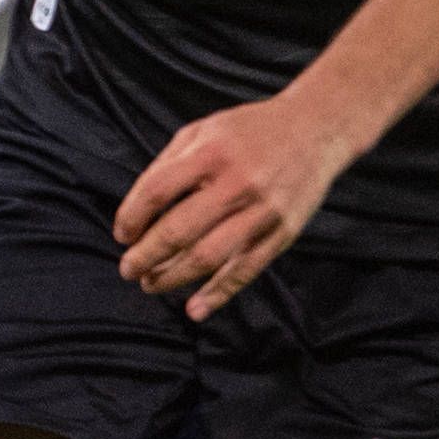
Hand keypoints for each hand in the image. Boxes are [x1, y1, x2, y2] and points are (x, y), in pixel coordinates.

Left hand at [114, 89, 348, 318]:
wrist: (316, 129)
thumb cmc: (251, 131)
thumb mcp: (204, 130)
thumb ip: (169, 165)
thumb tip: (137, 211)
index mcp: (211, 153)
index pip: (157, 191)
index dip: (132, 217)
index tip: (122, 234)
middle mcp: (236, 183)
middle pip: (178, 230)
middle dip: (145, 256)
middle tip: (128, 269)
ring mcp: (262, 211)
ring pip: (208, 256)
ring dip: (172, 277)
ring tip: (151, 284)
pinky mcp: (282, 232)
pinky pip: (245, 270)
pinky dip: (218, 294)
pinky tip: (194, 309)